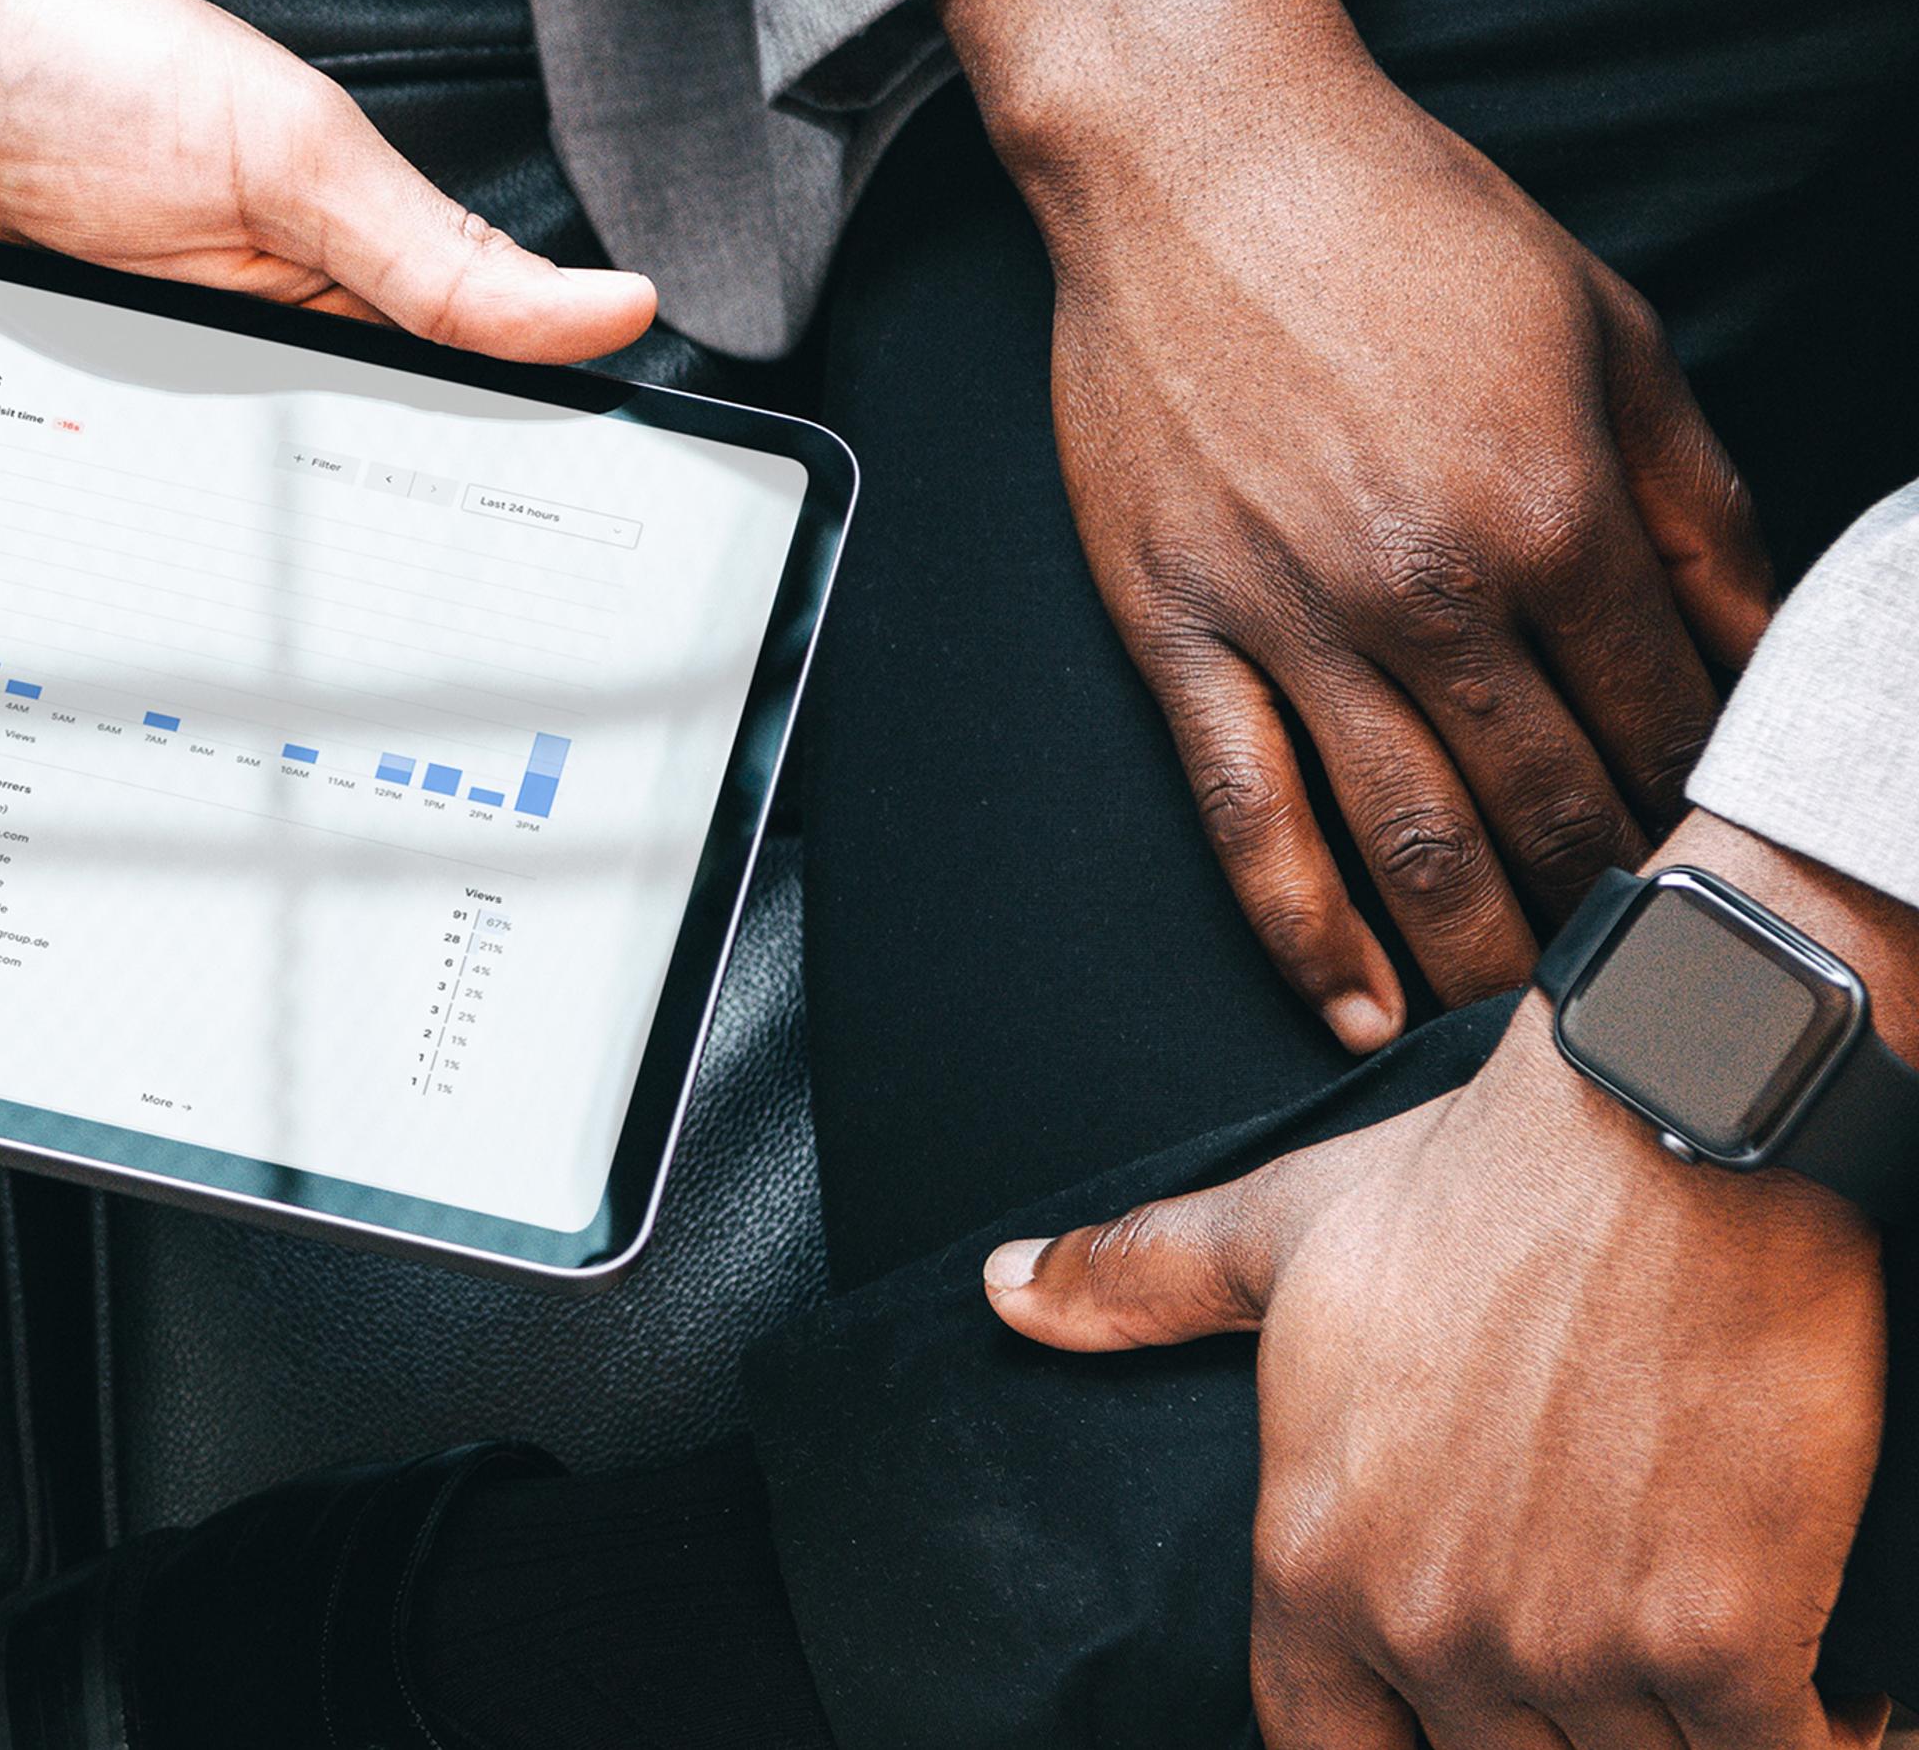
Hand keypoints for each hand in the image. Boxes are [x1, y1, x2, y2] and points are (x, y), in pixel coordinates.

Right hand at [943, 0, 1774, 1045]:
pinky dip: (1304, 932)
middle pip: (1549, 811)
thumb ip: (1699, 504)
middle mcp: (1427, 587)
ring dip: (1486, 958)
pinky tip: (1357, 1013)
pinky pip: (1243, 812)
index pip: (1666, 722)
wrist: (1197, 155)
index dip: (1715, 816)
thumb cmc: (1407, 225)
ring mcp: (1288, 617)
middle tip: (1653, 982)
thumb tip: (1767, 647)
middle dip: (1617, 911)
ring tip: (1538, 1026)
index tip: (1735, 879)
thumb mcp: (1610, 335)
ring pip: (1407, 844)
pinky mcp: (1173, 624)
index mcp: (1553, 510)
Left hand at [987, 813, 1907, 1749]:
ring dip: (1665, 1728)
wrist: (1671, 1129)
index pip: (1324, 1746)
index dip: (1387, 1739)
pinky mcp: (1731, 1641)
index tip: (1445, 1716)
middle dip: (1541, 1727)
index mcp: (1312, 1556)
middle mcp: (1432, 1624)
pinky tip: (1807, 1696)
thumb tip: (1010, 1290)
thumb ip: (1144, 1283)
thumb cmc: (1481, 1180)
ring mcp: (1581, 1645)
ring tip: (1690, 1657)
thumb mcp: (1282, 1229)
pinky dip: (1806, 1738)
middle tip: (1591, 1631)